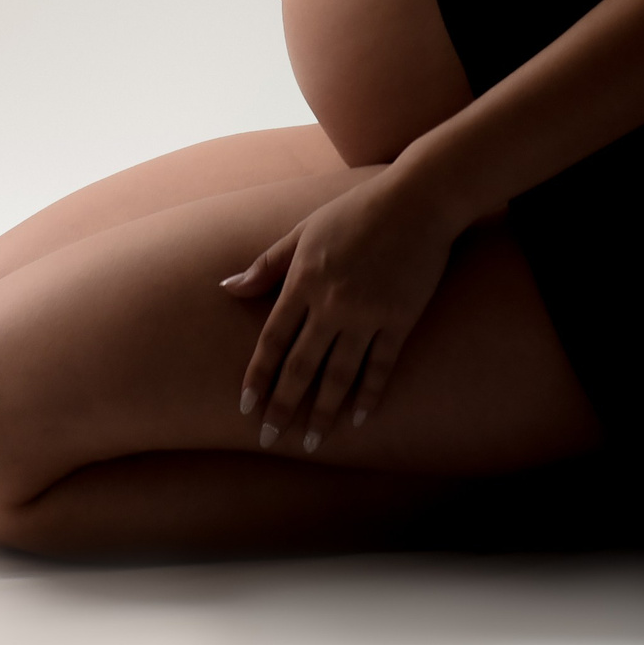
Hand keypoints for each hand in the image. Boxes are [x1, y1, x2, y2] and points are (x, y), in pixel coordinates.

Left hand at [220, 170, 456, 454]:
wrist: (416, 202)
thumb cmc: (356, 211)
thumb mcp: (304, 232)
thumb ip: (267, 265)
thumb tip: (227, 288)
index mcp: (304, 281)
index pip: (273, 340)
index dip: (258, 376)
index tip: (246, 407)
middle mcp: (331, 305)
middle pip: (300, 366)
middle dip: (283, 406)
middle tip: (270, 440)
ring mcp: (366, 315)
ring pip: (339, 375)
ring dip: (323, 412)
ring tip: (312, 442)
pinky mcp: (399, 320)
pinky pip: (380, 366)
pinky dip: (369, 394)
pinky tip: (358, 418)